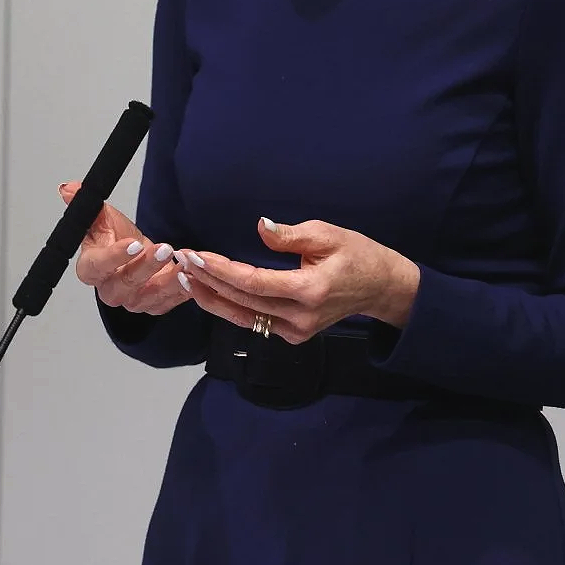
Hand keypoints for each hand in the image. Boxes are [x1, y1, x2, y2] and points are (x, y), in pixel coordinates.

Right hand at [59, 181, 191, 315]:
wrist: (139, 254)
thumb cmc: (118, 238)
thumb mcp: (104, 217)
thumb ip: (88, 205)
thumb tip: (69, 189)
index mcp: (93, 268)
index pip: (96, 267)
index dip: (114, 257)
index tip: (132, 243)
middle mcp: (111, 289)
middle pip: (125, 284)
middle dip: (146, 267)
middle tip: (163, 248)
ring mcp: (134, 300)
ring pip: (150, 296)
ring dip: (169, 281)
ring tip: (184, 262)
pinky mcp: (155, 304)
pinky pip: (170, 302)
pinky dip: (183, 289)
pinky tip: (192, 275)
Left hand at [177, 216, 419, 343]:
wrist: (381, 288)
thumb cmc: (357, 253)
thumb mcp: (328, 234)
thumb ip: (290, 235)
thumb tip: (259, 227)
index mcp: (309, 290)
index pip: (253, 282)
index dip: (221, 270)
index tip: (196, 255)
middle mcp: (300, 318)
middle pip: (242, 302)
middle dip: (208, 281)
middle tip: (182, 260)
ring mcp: (296, 333)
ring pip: (243, 318)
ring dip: (211, 299)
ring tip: (185, 279)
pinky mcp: (293, 337)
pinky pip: (254, 322)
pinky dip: (229, 307)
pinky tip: (209, 292)